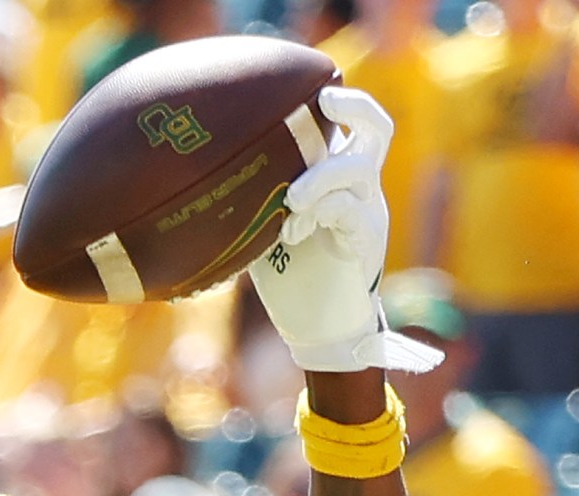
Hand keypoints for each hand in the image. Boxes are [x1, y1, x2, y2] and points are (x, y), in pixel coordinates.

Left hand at [246, 88, 439, 374]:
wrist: (318, 326)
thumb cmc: (290, 275)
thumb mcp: (265, 226)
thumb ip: (254, 197)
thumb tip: (200, 176)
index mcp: (337, 176)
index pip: (350, 124)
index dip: (337, 100)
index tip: (309, 88)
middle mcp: (359, 186)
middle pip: (378, 128)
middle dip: (356, 107)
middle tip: (326, 99)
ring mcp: (368, 211)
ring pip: (357, 169)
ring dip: (321, 177)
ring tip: (292, 199)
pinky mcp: (366, 241)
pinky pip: (350, 211)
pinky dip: (319, 213)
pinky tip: (291, 233)